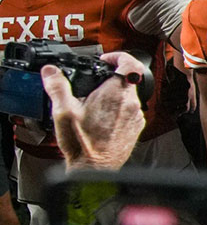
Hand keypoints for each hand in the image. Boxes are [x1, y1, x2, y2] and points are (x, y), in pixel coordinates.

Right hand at [43, 51, 145, 170]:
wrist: (96, 168)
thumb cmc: (83, 143)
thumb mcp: (63, 111)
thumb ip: (57, 87)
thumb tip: (52, 72)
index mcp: (116, 93)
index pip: (129, 62)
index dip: (118, 56)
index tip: (106, 59)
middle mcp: (131, 103)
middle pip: (127, 79)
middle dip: (110, 78)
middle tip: (95, 84)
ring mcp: (136, 116)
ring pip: (129, 96)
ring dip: (114, 95)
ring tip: (95, 104)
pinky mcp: (136, 128)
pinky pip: (130, 111)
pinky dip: (118, 109)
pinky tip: (103, 118)